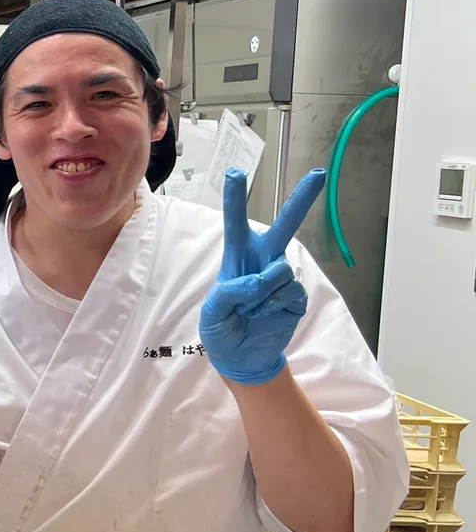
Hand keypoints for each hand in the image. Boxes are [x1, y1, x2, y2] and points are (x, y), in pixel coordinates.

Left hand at [200, 167, 325, 385]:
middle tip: (318, 174)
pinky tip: (266, 315)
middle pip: (283, 225)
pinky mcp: (297, 295)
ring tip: (250, 310)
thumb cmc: (222, 329)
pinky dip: (274, 306)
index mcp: (237, 257)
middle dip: (302, 200)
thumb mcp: (212, 314)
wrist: (244, 357)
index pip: (235, 223)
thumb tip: (260, 279)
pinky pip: (290, 291)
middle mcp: (263, 260)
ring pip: (280, 269)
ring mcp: (282, 277)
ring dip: (262, 294)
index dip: (235, 199)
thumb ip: (230, 293)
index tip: (235, 173)